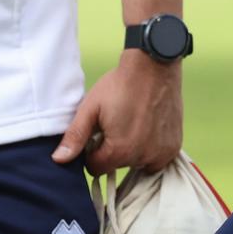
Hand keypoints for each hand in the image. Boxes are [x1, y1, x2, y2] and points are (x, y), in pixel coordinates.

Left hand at [51, 52, 181, 175]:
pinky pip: (156, 158)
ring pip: (137, 162)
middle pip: (117, 165)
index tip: (98, 133)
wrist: (154, 65)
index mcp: (119, 151)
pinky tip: (147, 126)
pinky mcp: (173, 146)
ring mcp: (162, 153)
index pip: (96, 168)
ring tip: (133, 122)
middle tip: (116, 123)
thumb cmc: (121, 85)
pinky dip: (151, 148)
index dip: (92, 152)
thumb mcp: (91, 107)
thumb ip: (75, 137)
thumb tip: (59, 159)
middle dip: (113, 149)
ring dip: (133, 149)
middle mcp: (143, 157)